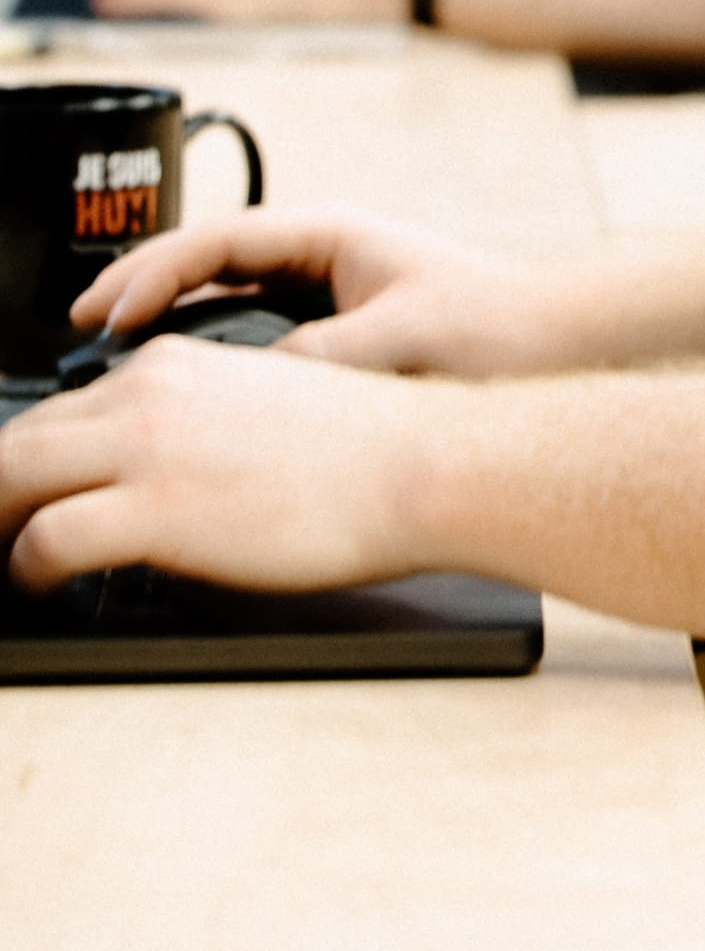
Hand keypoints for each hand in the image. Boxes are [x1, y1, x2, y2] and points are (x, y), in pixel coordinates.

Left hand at [0, 335, 429, 589]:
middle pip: (19, 439)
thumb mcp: (263, 405)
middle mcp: (148, 393)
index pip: (61, 407)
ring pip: (10, 476)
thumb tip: (171, 469)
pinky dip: (23, 568)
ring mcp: (147, 448)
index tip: (24, 496)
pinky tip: (35, 584)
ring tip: (4, 559)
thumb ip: (201, 422)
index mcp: (174, 365)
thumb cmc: (365, 450)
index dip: (27, 461)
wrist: (417, 464)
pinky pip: (45, 541)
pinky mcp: (154, 509)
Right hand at [71, 206, 566, 378]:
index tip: (103, 311)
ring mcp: (327, 290)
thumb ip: (321, 360)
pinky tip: (187, 390)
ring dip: (172, 324)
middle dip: (142, 292)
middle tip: (81, 329)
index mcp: (328, 232)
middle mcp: (322, 252)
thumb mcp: (398, 340)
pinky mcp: (338, 330)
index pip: (214, 239)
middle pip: (207, 264)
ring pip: (226, 299)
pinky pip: (255, 333)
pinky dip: (214, 353)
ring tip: (114, 360)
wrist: (561, 343)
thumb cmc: (496, 326)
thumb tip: (250, 386)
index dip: (148, 272)